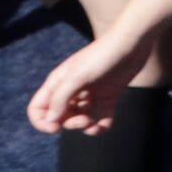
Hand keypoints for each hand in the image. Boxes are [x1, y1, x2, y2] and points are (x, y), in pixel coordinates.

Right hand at [28, 33, 148, 134]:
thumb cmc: (101, 56)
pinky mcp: (108, 96)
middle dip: (70, 124)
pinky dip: (101, 126)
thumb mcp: (77, 76)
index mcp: (58, 83)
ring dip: (85, 127)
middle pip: (60, 116)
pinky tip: (104, 126)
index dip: (42, 122)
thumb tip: (49, 120)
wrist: (132, 43)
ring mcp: (90, 93)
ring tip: (94, 124)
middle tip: (84, 120)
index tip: (55, 128)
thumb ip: (60, 98)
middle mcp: (72, 89)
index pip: (38, 108)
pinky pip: (101, 118)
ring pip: (80, 119)